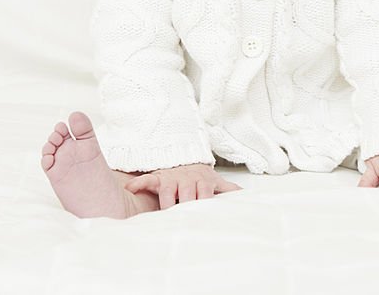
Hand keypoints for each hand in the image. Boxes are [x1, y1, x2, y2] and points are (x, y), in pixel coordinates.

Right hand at [124, 163, 241, 209]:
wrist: (186, 159)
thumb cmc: (201, 177)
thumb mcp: (216, 182)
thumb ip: (229, 191)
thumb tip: (247, 198)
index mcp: (203, 180)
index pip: (205, 192)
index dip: (204, 203)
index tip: (204, 216)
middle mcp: (187, 178)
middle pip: (186, 192)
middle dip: (184, 204)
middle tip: (183, 220)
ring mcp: (171, 177)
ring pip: (167, 188)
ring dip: (165, 200)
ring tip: (163, 214)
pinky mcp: (158, 177)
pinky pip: (147, 178)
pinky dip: (139, 183)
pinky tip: (131, 189)